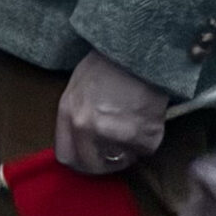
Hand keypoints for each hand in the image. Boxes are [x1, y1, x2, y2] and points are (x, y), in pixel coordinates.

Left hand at [56, 49, 170, 177]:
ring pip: (122, 158)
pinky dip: (149, 138)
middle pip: (92, 165)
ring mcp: (113, 134)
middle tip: (118, 153)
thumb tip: (82, 139)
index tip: (92, 159)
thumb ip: (76, 114)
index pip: (66, 155)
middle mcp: (86, 127)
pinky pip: (145, 149)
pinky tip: (148, 116)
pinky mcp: (141, 136)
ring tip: (134, 123)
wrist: (139, 50)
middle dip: (106, 163)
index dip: (81, 161)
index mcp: (68, 113)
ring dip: (129, 148)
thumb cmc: (109, 61)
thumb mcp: (79, 84)